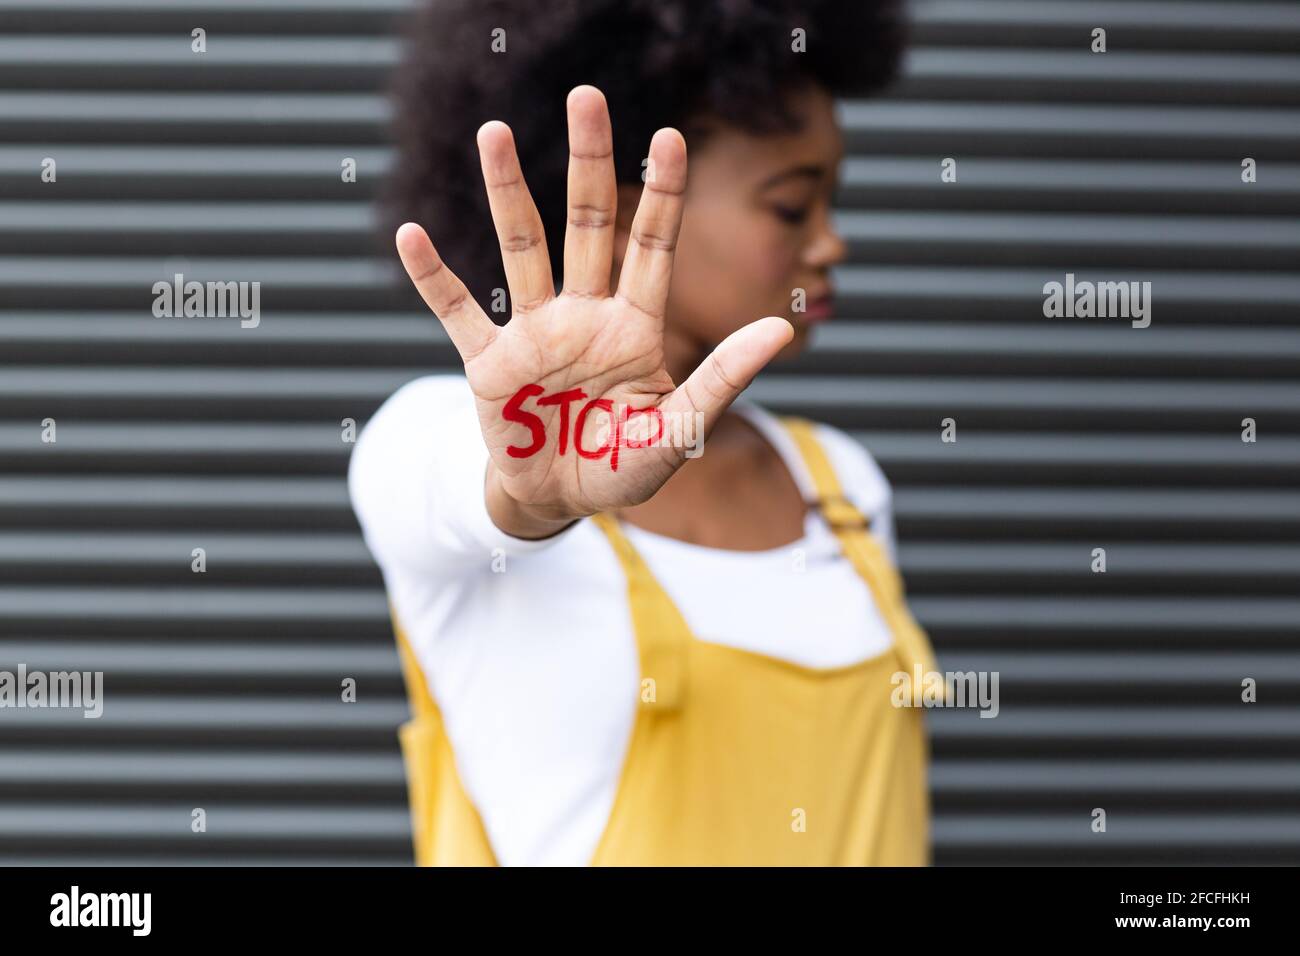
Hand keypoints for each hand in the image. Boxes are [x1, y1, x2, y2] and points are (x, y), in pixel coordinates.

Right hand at [395, 85, 792, 537]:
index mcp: (634, 328)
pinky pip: (458, 313)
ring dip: (508, 192)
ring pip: (521, 249)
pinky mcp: (490, 366)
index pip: (652, 246)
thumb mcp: (680, 428)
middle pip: (587, 223)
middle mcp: (584, 316)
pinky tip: (409, 235)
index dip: (661, 193)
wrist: (562, 502)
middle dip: (589, 162)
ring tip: (495, 133)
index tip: (670, 136)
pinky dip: (434, 279)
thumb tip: (782, 328)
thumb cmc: (626, 468)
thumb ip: (723, 377)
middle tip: (587, 97)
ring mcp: (534, 335)